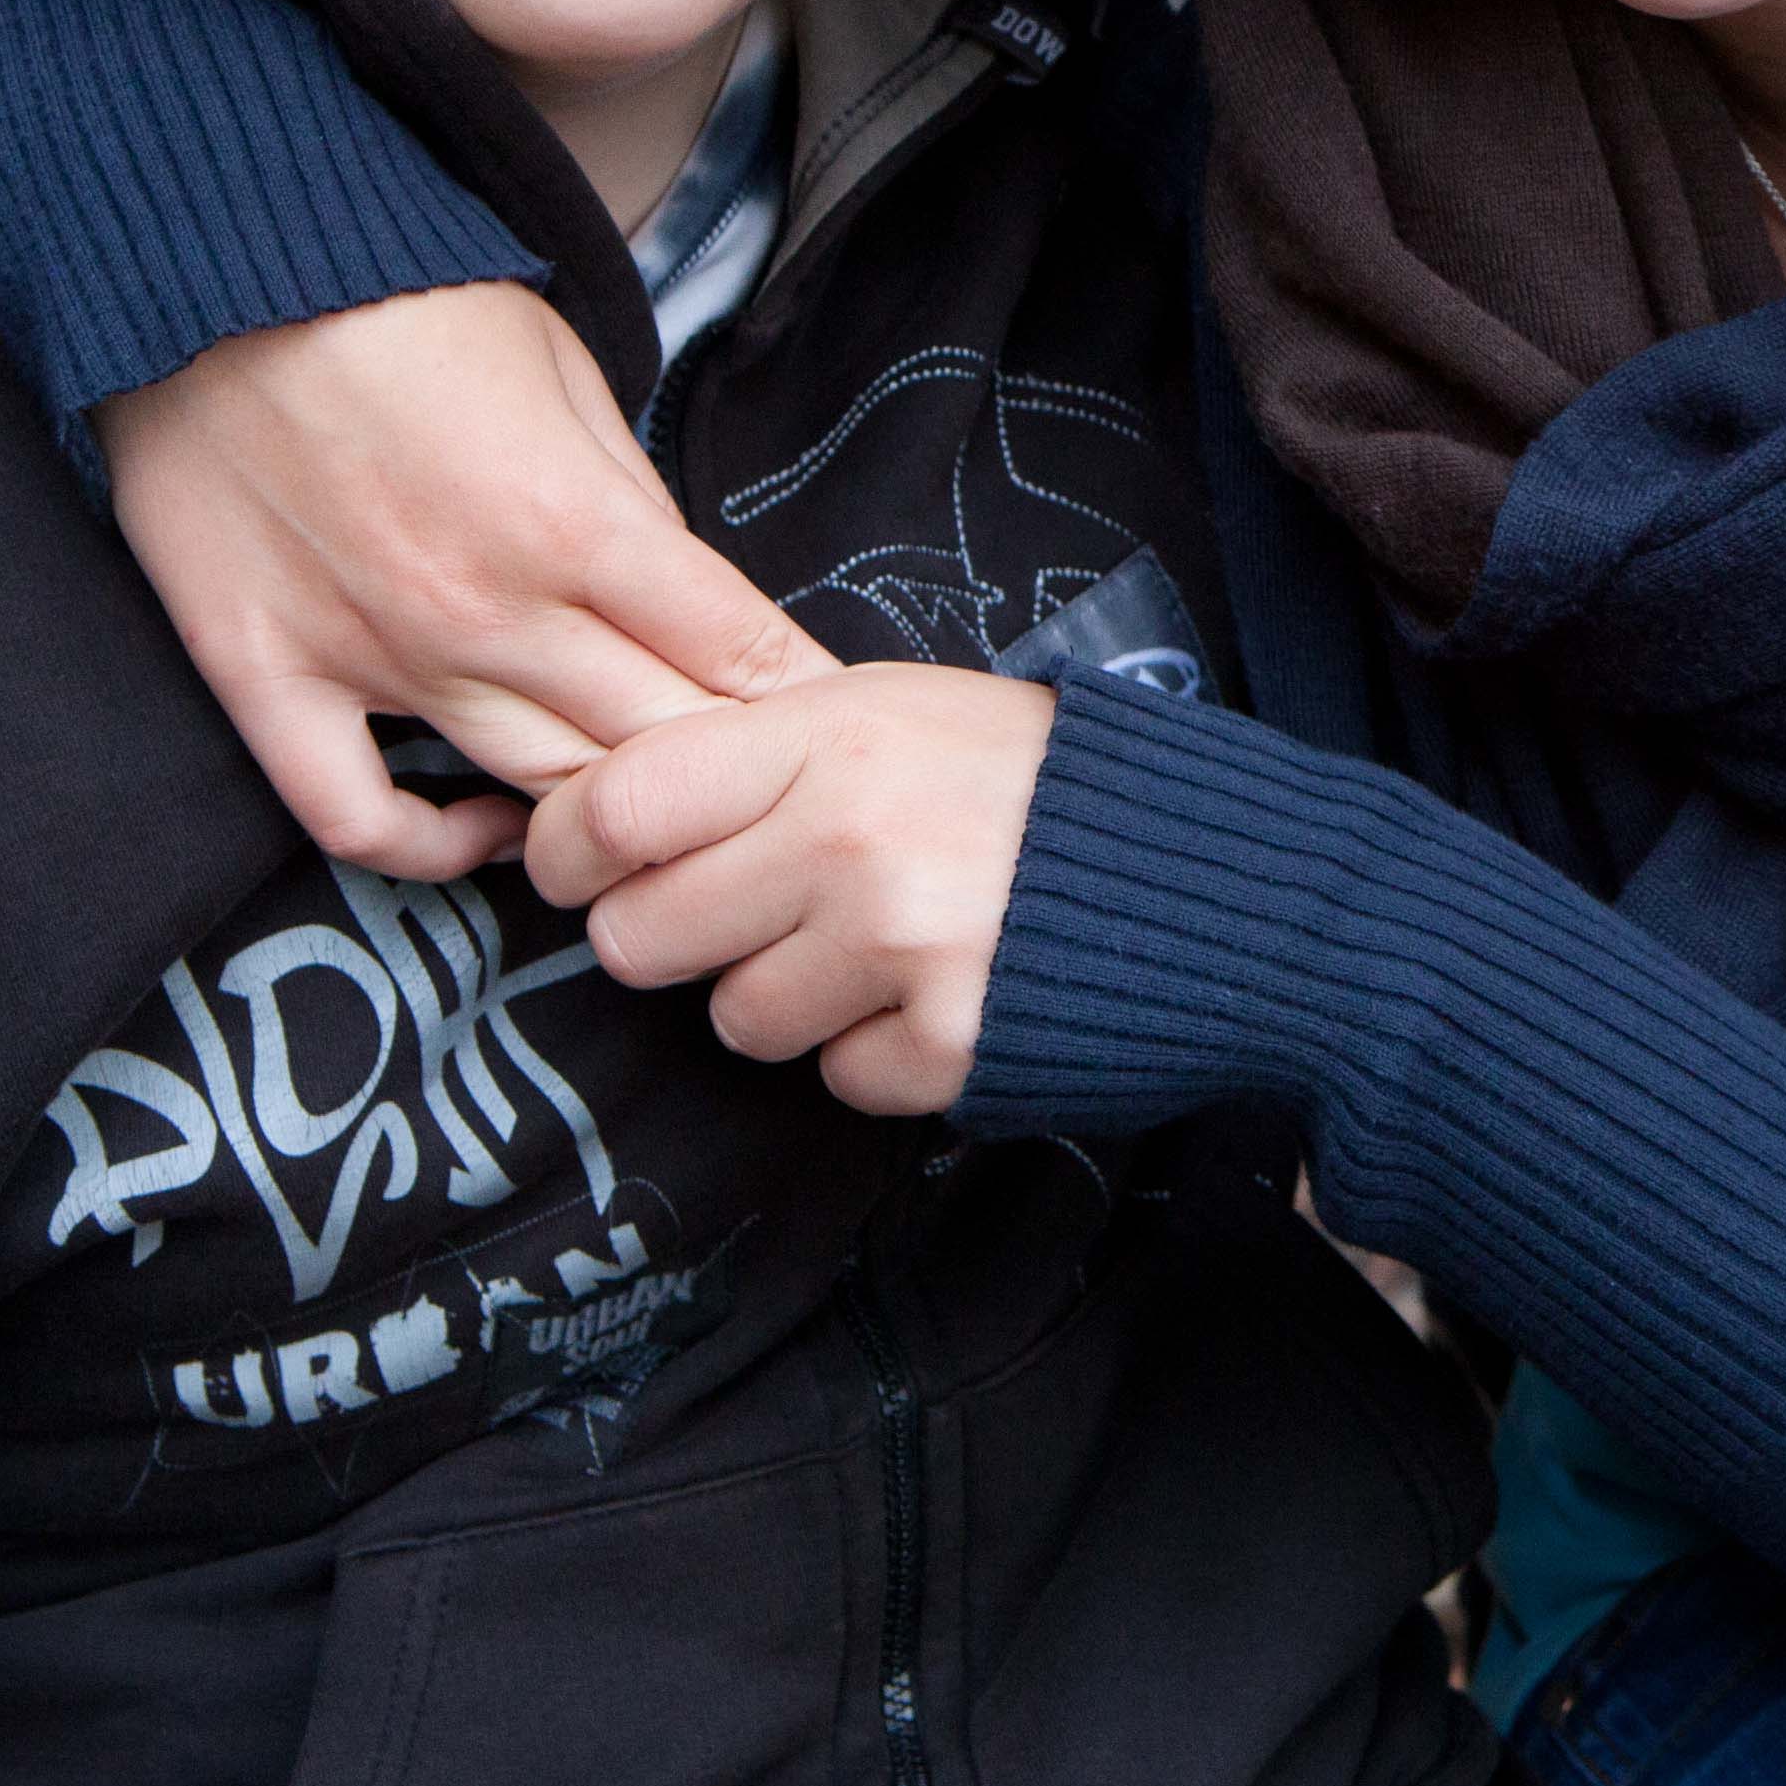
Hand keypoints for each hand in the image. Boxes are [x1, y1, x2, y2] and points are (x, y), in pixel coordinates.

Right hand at [95, 280, 832, 876]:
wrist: (215, 264)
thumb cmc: (405, 301)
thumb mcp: (568, 374)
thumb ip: (633, 503)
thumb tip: (688, 603)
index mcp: (577, 524)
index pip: (735, 655)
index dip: (800, 703)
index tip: (842, 734)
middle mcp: (486, 610)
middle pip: (656, 744)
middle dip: (735, 776)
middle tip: (776, 795)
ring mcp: (373, 654)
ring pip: (537, 791)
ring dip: (615, 817)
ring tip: (664, 823)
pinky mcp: (264, 675)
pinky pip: (354, 815)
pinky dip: (430, 847)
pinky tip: (486, 829)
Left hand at [533, 667, 1057, 1116]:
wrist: (1214, 869)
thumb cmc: (1035, 779)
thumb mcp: (895, 707)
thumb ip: (762, 751)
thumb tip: (612, 816)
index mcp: (827, 738)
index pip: (614, 809)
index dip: (571, 853)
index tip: (586, 870)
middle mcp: (849, 839)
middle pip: (642, 935)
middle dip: (679, 937)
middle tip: (751, 914)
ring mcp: (900, 948)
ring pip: (737, 1019)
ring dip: (789, 999)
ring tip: (876, 946)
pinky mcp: (948, 1042)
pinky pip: (839, 1077)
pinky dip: (880, 1051)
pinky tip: (940, 991)